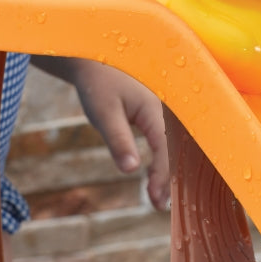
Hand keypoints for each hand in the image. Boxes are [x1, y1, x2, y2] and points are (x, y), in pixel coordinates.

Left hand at [33, 57, 169, 210]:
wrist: (89, 56)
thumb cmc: (97, 82)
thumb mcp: (103, 113)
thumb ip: (118, 140)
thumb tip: (131, 170)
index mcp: (153, 110)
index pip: (163, 150)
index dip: (161, 176)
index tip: (154, 200)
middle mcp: (161, 111)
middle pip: (171, 150)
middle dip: (166, 178)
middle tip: (157, 206)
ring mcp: (156, 111)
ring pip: (167, 145)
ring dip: (164, 170)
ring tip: (157, 197)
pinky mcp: (148, 112)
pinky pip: (160, 139)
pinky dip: (159, 158)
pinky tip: (152, 172)